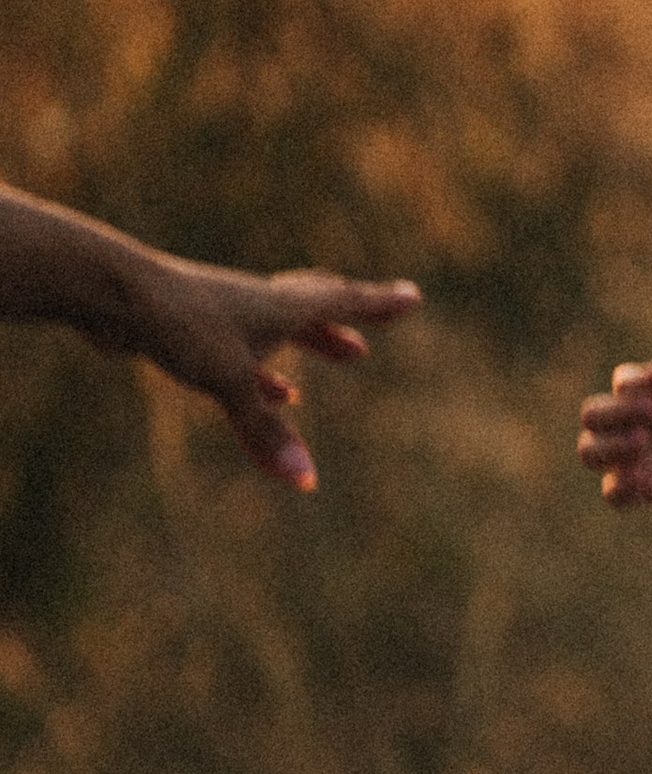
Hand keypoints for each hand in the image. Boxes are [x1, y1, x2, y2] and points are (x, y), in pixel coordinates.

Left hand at [126, 261, 421, 489]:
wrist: (115, 295)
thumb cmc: (181, 327)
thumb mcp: (229, 382)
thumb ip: (265, 430)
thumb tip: (304, 478)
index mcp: (281, 305)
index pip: (345, 303)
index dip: (380, 304)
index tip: (414, 296)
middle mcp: (262, 304)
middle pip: (318, 310)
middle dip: (350, 324)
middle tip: (378, 334)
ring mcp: (230, 314)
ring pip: (285, 329)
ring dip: (315, 343)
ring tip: (343, 358)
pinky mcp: (200, 329)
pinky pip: (250, 350)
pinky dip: (271, 369)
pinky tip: (276, 392)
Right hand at [577, 358, 651, 508]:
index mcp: (640, 391)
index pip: (623, 382)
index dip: (637, 383)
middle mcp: (625, 421)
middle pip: (591, 414)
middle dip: (615, 412)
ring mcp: (628, 455)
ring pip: (589, 451)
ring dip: (608, 446)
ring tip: (642, 441)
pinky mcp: (638, 487)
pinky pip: (613, 493)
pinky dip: (620, 488)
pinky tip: (643, 481)